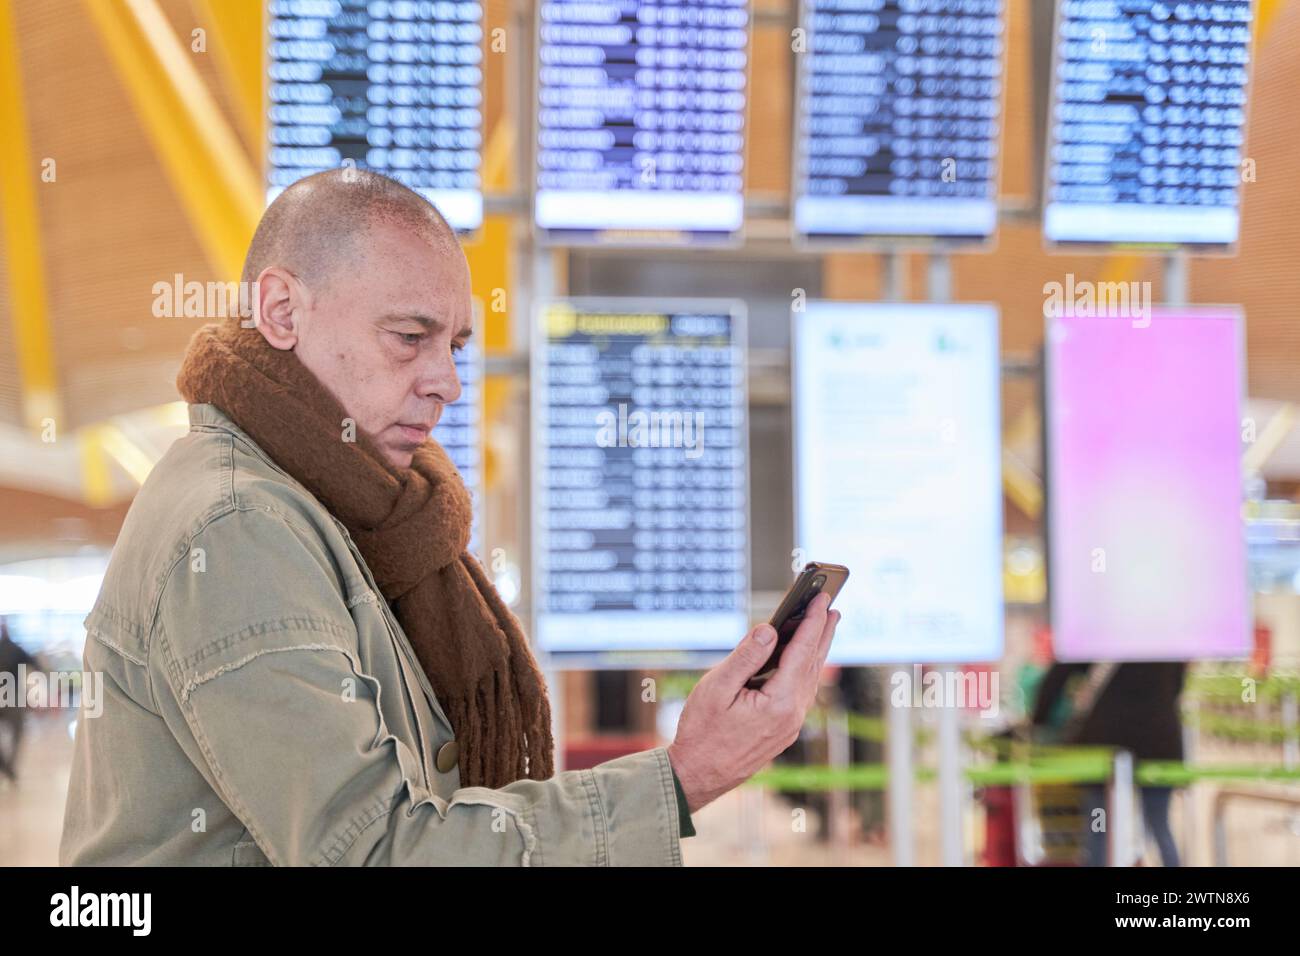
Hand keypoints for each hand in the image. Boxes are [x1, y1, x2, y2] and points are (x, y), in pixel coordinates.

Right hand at [666, 591, 839, 814]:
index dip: (812, 622)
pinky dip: (804, 669)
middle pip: (813, 664)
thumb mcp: (717, 688)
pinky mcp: (784, 730)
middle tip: (831, 606)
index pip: (802, 652)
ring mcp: (790, 725)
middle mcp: (792, 714)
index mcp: (779, 702)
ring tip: (822, 627)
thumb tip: (769, 630)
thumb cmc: (702, 732)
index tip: (822, 600)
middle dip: (822, 632)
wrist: (699, 775)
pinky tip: (801, 661)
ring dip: (816, 650)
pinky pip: (801, 692)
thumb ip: (746, 657)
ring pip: (809, 679)